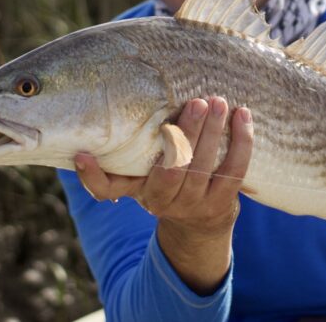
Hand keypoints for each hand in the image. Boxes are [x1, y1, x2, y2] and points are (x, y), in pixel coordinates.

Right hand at [74, 97, 253, 294]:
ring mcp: (195, 204)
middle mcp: (163, 201)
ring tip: (217, 102)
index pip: (108, 188)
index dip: (92, 176)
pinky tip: (243, 115)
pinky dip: (241, 141)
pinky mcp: (223, 202)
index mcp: (138, 190)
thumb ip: (123, 154)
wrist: (198, 223)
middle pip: (171, 169)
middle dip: (185, 134)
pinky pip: (234, 170)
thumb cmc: (164, 183)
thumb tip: (97, 116)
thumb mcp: (140, 175)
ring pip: (204, 166)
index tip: (82, 155)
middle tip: (195, 102)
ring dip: (213, 132)